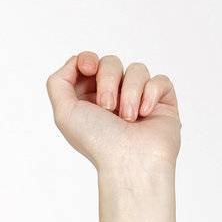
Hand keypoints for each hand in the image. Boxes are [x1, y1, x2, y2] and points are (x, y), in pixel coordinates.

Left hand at [45, 52, 180, 177]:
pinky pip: (159, 80)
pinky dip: (150, 95)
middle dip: (108, 81)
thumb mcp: (64, 113)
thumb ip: (58, 83)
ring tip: (128, 118)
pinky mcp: (162, 101)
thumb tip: (74, 61)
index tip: (89, 67)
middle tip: (107, 107)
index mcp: (89, 100)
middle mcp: (114, 97)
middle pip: (111, 62)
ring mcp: (139, 98)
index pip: (89, 64)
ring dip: (129, 92)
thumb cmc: (98, 141)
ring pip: (136, 69)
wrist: (130, 161)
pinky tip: (145, 115)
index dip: (88, 59)